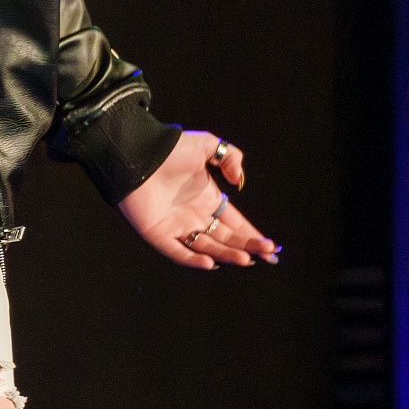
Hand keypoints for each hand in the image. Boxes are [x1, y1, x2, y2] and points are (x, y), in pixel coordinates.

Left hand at [117, 130, 280, 271]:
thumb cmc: (170, 148)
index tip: (271, 247)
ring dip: (226, 254)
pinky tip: (210, 263)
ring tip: (246, 259)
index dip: (252, 235)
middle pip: (225, 238)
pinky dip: (193, 259)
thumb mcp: (207, 145)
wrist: (138, 152)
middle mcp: (194, 215)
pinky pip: (177, 251)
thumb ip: (230, 157)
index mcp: (207, 198)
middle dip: (247, 247)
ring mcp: (176, 226)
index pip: (234, 223)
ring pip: (206, 247)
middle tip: (268, 256)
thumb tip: (240, 182)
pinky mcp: (157, 233)